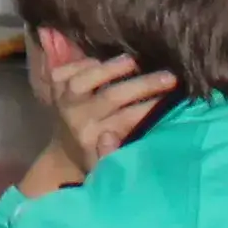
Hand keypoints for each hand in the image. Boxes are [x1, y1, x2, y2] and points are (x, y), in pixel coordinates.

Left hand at [18, 45, 178, 195]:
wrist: (63, 153)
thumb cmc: (96, 157)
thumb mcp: (109, 165)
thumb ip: (116, 154)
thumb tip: (113, 136)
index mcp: (93, 139)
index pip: (127, 119)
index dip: (151, 107)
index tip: (174, 97)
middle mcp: (77, 119)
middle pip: (111, 97)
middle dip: (144, 85)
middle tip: (171, 77)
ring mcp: (62, 101)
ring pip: (83, 80)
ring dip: (109, 69)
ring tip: (134, 62)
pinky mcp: (53, 87)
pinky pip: (66, 70)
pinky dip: (83, 63)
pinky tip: (100, 62)